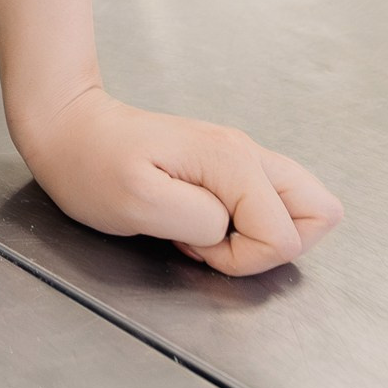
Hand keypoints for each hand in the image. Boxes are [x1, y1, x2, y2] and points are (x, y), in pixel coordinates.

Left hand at [15, 85, 342, 275]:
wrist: (69, 129)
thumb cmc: (94, 166)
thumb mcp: (138, 202)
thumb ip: (199, 220)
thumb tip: (228, 229)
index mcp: (231, 160)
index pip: (283, 234)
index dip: (242, 257)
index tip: (193, 243)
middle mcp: (246, 153)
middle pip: (318, 212)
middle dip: (270, 248)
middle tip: (212, 241)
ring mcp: (240, 158)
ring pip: (301, 206)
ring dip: (260, 237)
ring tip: (204, 232)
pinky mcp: (228, 168)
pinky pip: (269, 204)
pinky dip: (245, 227)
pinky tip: (200, 222)